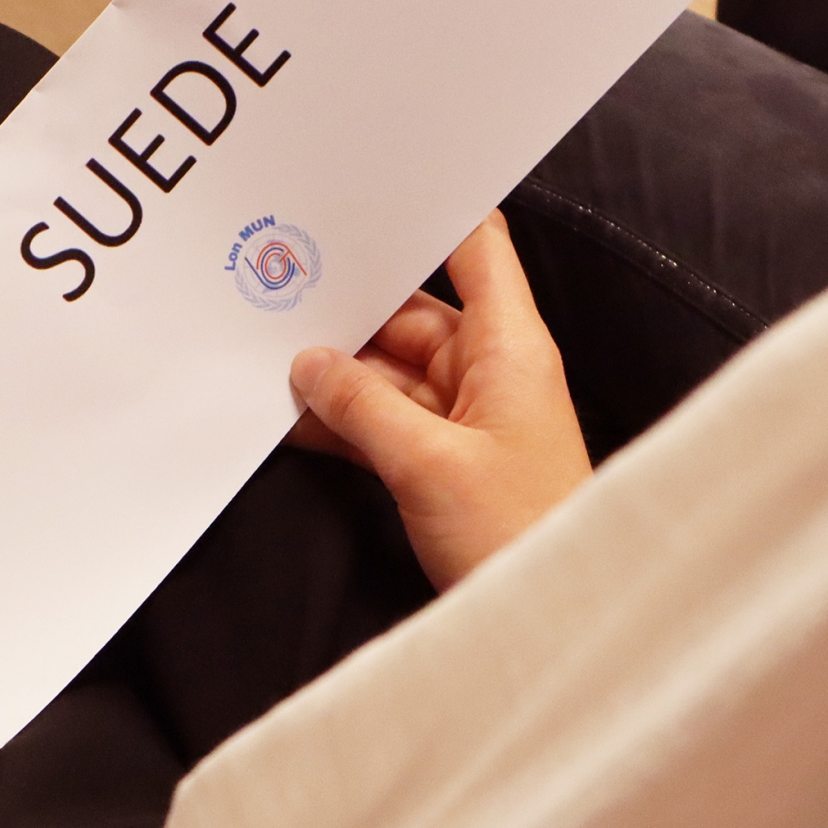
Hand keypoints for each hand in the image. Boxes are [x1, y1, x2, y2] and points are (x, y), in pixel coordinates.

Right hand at [288, 211, 590, 590]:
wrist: (554, 625)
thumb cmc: (521, 536)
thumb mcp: (428, 464)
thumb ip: (361, 406)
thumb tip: (310, 364)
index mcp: (510, 346)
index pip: (475, 248)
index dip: (425, 218)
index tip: (364, 202)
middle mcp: (491, 369)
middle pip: (412, 311)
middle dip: (350, 308)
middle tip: (279, 292)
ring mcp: (468, 415)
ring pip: (391, 369)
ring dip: (339, 372)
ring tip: (273, 358)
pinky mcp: (447, 459)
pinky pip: (387, 419)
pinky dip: (347, 420)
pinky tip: (296, 420)